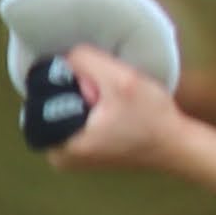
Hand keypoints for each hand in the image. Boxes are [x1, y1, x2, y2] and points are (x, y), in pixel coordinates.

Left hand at [43, 43, 191, 173]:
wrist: (176, 145)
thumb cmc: (152, 117)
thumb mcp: (122, 80)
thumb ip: (87, 61)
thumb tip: (64, 56)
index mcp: (61, 147)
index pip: (39, 98)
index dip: (63, 80)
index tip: (91, 83)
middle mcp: (58, 157)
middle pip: (48, 104)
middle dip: (71, 90)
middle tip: (103, 93)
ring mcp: (69, 158)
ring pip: (60, 111)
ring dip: (79, 99)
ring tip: (109, 102)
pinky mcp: (82, 154)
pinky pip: (71, 121)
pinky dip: (86, 110)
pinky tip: (109, 109)